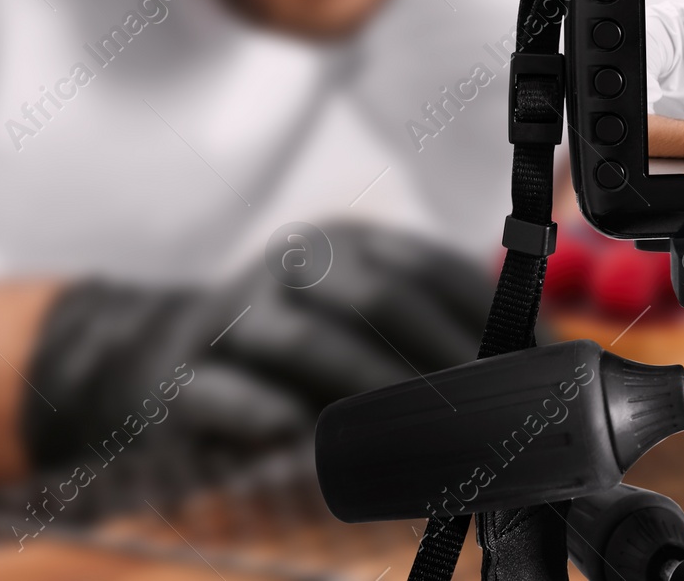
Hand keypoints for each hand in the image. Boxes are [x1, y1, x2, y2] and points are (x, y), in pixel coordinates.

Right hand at [19, 224, 488, 513]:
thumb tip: (527, 375)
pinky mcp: (180, 375)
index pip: (429, 269)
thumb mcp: (359, 334)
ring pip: (307, 341)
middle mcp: (292, 264)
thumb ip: (428, 345)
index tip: (526, 375)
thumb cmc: (290, 359)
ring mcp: (235, 314)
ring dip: (372, 390)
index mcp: (345, 244)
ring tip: (425, 440)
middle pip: (377, 296)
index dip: (484, 321)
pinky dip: (262, 413)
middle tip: (488, 415)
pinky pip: (221, 389)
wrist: (156, 360)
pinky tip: (298, 434)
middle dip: (441, 359)